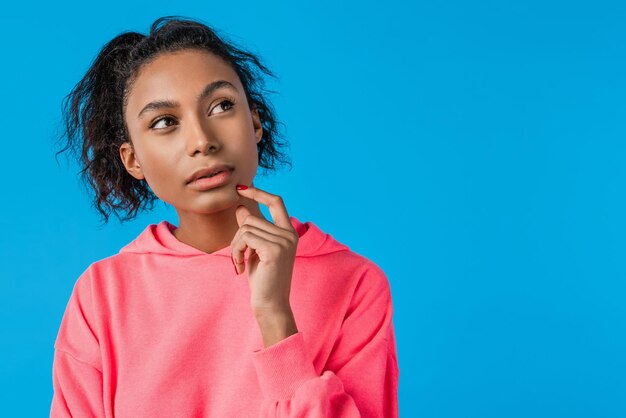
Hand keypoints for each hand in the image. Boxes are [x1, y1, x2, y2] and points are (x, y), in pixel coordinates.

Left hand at [231, 184, 298, 314]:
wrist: (271, 305)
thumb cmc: (263, 280)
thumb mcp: (255, 251)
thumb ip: (251, 230)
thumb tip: (240, 208)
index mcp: (289, 232)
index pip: (276, 201)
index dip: (258, 192)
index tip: (241, 188)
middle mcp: (289, 234)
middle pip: (252, 218)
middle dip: (237, 237)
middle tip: (237, 257)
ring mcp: (283, 241)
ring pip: (246, 228)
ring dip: (235, 246)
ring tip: (239, 264)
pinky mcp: (274, 250)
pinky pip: (245, 238)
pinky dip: (236, 252)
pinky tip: (239, 267)